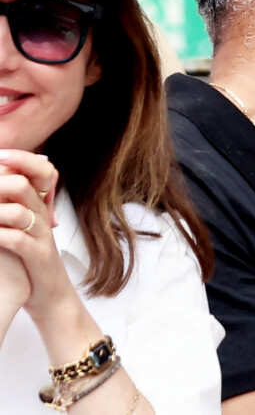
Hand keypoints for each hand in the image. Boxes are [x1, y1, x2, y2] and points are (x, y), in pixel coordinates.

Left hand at [0, 150, 72, 325]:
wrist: (50, 293)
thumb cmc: (28, 259)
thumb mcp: (21, 225)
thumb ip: (13, 203)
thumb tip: (7, 178)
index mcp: (37, 204)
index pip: (37, 169)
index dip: (18, 158)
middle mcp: (41, 215)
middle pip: (22, 184)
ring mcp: (42, 235)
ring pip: (19, 211)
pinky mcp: (39, 256)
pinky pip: (17, 240)